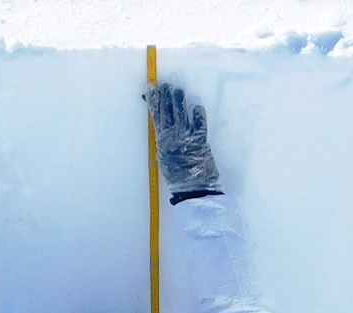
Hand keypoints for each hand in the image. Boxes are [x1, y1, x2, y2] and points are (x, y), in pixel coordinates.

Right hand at [144, 82, 221, 199]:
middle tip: (165, 85)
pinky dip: (197, 112)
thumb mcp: (163, 157)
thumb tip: (164, 128)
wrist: (193, 187)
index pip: (157, 114)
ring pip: (182, 111)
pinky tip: (195, 107)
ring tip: (178, 91)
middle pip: (169, 109)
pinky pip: (199, 120)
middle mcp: (174, 134)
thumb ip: (163, 141)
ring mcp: (188, 134)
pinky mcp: (201, 137)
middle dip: (166, 95)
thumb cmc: (176, 175)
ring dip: (179, 99)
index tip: (152, 88)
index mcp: (162, 139)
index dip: (154, 100)